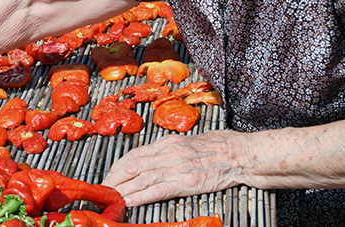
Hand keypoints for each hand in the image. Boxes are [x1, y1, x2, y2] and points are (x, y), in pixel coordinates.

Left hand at [103, 131, 243, 205]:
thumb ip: (171, 150)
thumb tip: (156, 158)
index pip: (135, 154)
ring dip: (122, 189)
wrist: (241, 154)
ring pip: (140, 178)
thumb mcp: (189, 142)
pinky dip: (140, 196)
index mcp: (168, 143)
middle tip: (103, 188)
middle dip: (114, 178)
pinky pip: (157, 189)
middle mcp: (168, 153)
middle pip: (132, 165)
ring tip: (109, 197)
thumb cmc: (221, 146)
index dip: (119, 166)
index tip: (110, 175)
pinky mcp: (185, 182)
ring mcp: (175, 167)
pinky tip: (129, 201)